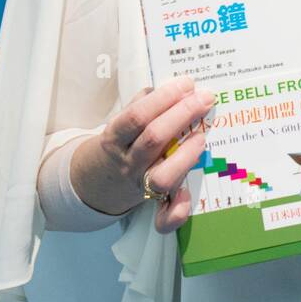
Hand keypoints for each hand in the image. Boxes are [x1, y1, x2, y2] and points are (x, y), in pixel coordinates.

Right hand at [69, 76, 214, 232]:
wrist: (95, 181)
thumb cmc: (121, 142)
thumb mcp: (122, 120)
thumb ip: (143, 103)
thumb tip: (174, 87)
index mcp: (115, 137)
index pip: (138, 115)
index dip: (164, 98)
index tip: (187, 84)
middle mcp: (127, 162)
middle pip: (153, 139)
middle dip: (182, 114)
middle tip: (205, 98)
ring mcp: (140, 185)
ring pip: (161, 177)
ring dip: (185, 155)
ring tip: (202, 136)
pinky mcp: (151, 204)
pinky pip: (163, 217)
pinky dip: (178, 209)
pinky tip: (191, 192)